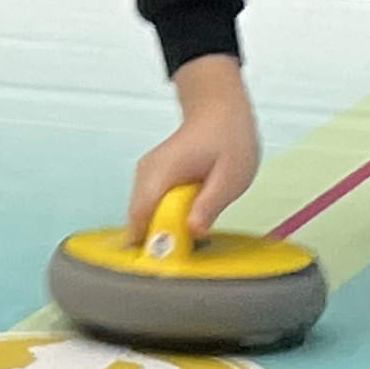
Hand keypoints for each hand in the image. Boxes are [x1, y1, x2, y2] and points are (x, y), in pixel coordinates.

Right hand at [130, 55, 260, 237]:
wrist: (219, 108)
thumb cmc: (228, 137)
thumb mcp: (231, 175)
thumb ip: (210, 203)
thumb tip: (192, 231)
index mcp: (162, 172)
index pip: (141, 216)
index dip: (151, 243)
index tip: (170, 260)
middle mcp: (145, 174)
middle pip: (137, 222)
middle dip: (158, 241)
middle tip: (186, 252)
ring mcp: (144, 176)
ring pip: (142, 217)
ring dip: (162, 231)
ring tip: (190, 236)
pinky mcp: (149, 180)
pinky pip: (148, 209)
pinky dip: (162, 221)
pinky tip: (186, 221)